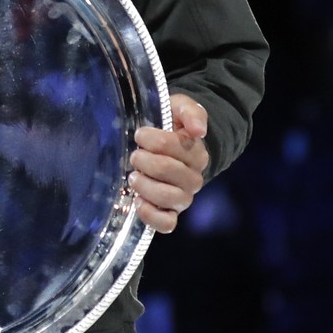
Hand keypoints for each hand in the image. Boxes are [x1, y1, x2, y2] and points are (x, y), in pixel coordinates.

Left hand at [129, 93, 208, 232]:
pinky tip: (137, 201)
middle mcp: (193, 178)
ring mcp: (182, 198)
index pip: (176, 145)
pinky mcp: (170, 213)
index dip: (152, 138)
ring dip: (145, 185)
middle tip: (135, 155)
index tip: (140, 134)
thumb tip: (199, 130)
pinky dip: (150, 215)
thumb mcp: (179, 109)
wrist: (163, 147)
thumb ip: (191, 112)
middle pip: (169, 170)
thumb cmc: (170, 126)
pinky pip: (166, 224)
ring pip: (169, 198)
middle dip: (144, 159)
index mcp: (196, 153)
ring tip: (133, 176)